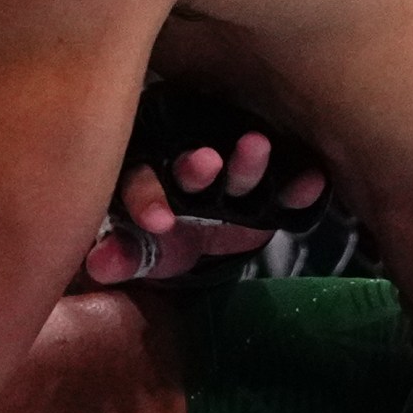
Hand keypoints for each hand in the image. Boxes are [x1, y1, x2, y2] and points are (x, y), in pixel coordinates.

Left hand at [83, 130, 327, 283]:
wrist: (202, 241)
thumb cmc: (163, 241)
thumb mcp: (144, 253)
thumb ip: (124, 256)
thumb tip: (99, 266)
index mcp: (151, 180)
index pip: (142, 181)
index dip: (148, 198)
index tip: (158, 222)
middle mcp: (191, 171)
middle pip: (193, 166)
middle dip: (198, 166)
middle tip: (206, 163)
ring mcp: (232, 179)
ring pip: (238, 169)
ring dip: (248, 161)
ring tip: (258, 146)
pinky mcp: (267, 193)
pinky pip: (284, 188)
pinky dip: (299, 185)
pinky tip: (314, 179)